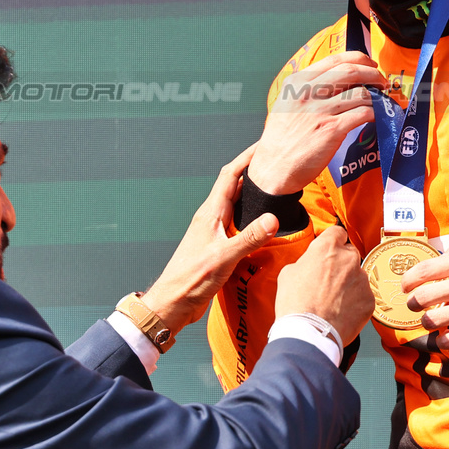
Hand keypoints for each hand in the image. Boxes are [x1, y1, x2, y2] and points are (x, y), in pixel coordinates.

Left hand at [142, 146, 279, 336]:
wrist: (173, 303)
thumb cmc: (190, 280)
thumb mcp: (223, 257)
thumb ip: (249, 238)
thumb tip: (273, 218)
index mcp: (210, 213)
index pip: (230, 175)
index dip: (246, 157)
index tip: (263, 145)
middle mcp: (212, 217)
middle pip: (235, 186)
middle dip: (254, 171)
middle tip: (275, 163)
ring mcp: (215, 231)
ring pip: (237, 204)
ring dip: (254, 194)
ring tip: (275, 187)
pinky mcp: (218, 246)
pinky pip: (238, 223)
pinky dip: (252, 216)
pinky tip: (264, 223)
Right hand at [248, 52, 385, 194]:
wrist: (274, 167)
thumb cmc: (282, 138)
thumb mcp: (287, 104)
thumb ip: (308, 89)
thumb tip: (342, 80)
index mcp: (297, 82)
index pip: (334, 60)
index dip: (358, 59)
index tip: (370, 64)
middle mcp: (307, 92)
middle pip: (350, 72)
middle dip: (373, 74)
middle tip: (382, 82)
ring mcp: (320, 110)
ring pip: (360, 93)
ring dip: (377, 96)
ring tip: (381, 101)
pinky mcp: (331, 129)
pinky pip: (363, 113)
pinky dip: (375, 113)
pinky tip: (377, 116)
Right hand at [275, 225, 372, 343]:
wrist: (309, 333)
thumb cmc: (295, 303)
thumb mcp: (289, 273)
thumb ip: (306, 261)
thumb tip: (311, 263)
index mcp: (328, 248)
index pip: (338, 232)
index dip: (333, 240)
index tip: (331, 248)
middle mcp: (349, 259)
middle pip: (349, 253)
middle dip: (341, 263)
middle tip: (328, 280)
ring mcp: (362, 280)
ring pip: (357, 276)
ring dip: (348, 284)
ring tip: (333, 301)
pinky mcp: (369, 300)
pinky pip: (363, 296)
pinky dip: (355, 302)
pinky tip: (341, 311)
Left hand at [399, 230, 448, 347]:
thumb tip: (443, 254)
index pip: (423, 270)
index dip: (408, 280)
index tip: (405, 286)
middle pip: (422, 297)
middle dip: (413, 303)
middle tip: (415, 306)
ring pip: (433, 320)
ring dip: (427, 322)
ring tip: (430, 320)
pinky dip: (441, 340)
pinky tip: (444, 336)